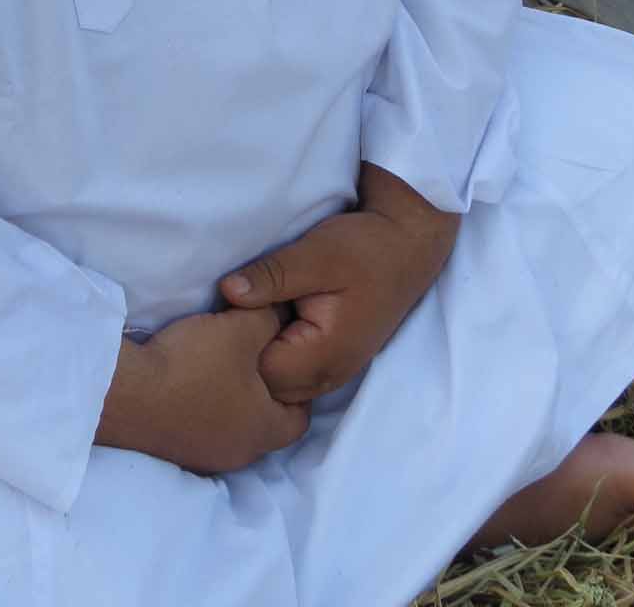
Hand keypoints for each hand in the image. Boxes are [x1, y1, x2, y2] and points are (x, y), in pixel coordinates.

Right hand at [95, 307, 310, 475]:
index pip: (299, 419)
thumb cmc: (193, 366)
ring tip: (220, 367)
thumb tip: (281, 318)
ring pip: (231, 429)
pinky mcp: (174, 452)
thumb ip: (269, 321)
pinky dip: (201, 410)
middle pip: (264, 424)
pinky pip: (201, 430)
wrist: (127, 394)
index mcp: (263, 431)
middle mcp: (238, 453)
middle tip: (254, 360)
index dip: (298, 388)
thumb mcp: (240, 330)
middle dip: (262, 393)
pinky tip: (188, 383)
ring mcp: (203, 457)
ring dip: (229, 403)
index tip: (286, 360)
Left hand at [219, 172, 459, 405]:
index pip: (262, 373)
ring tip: (254, 315)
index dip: (239, 344)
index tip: (231, 311)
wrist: (406, 246)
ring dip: (261, 355)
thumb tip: (227, 292)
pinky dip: (276, 354)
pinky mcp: (332, 361)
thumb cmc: (364, 248)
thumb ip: (272, 276)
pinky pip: (293, 375)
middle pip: (268, 388)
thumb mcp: (315, 253)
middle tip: (237, 313)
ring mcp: (333, 372)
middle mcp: (330, 375)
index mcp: (326, 355)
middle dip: (246, 356)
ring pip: (279, 385)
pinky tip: (271, 322)